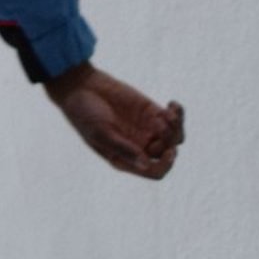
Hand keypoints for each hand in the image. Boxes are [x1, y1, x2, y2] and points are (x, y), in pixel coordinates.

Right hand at [43, 61, 184, 178]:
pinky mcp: (150, 111)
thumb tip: (145, 165)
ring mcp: (146, 129)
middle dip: (170, 140)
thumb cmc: (84, 114)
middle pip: (167, 153)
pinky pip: (172, 119)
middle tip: (160, 124)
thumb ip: (123, 148)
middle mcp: (138, 147)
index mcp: (126, 159)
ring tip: (168, 113)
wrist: (81, 87)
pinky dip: (177, 114)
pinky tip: (172, 105)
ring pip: (174, 137)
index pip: (154, 171)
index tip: (169, 151)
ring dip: (176, 127)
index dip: (166, 165)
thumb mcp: (101, 133)